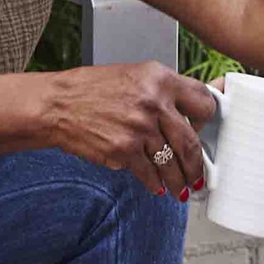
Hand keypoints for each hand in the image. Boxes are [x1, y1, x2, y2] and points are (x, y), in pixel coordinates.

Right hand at [42, 60, 218, 199]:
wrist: (58, 104)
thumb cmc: (92, 89)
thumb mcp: (133, 76)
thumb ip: (162, 91)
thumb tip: (187, 114)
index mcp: (160, 78)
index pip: (203, 102)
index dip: (206, 120)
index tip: (203, 132)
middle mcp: (153, 102)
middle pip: (191, 142)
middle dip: (196, 165)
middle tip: (197, 175)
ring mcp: (139, 129)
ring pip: (171, 163)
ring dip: (178, 180)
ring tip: (180, 187)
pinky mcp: (124, 151)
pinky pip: (149, 174)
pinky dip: (155, 184)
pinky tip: (157, 186)